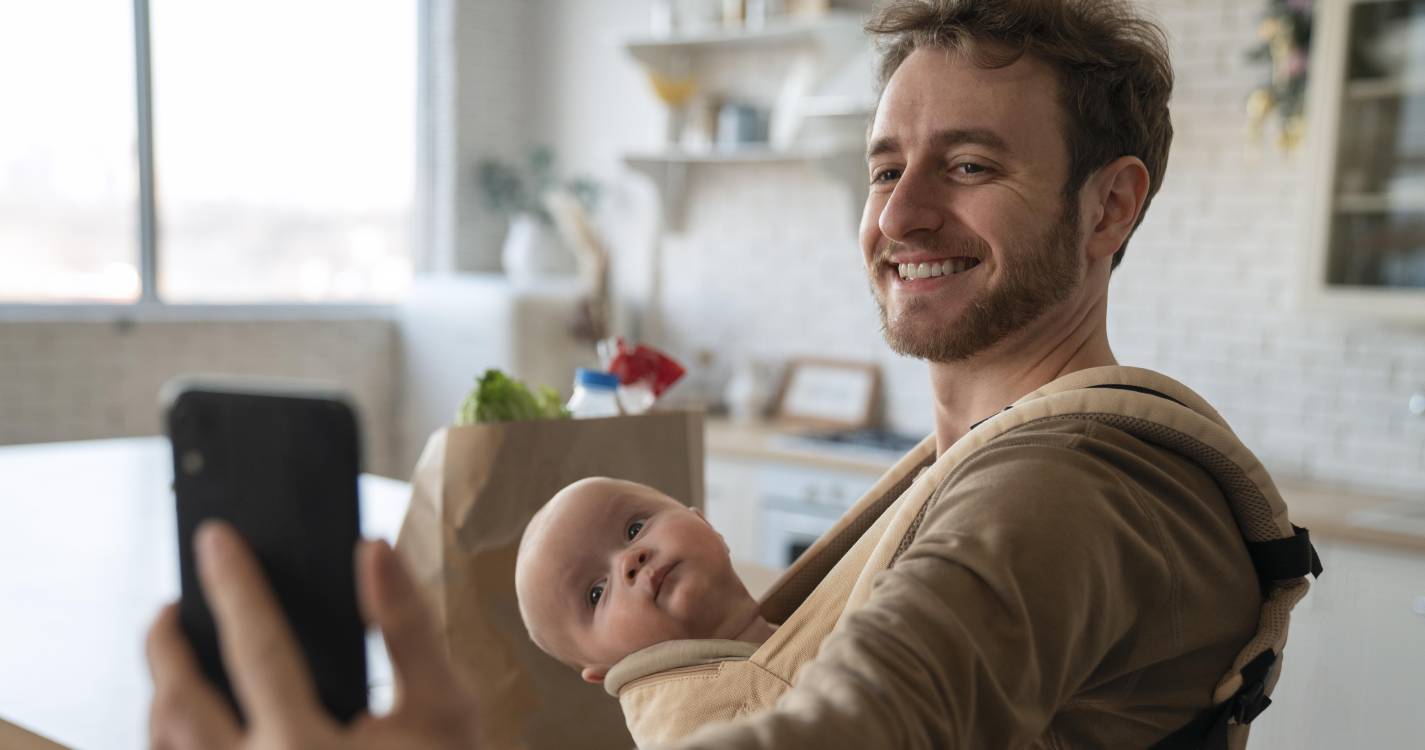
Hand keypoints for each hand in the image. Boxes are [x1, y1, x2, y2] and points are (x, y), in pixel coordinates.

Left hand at [146, 522, 480, 748]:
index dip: (235, 585)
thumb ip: (407, 627)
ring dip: (162, 697)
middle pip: (180, 700)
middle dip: (165, 646)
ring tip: (176, 665)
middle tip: (169, 609)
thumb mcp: (444, 708)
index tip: (216, 540)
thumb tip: (372, 550)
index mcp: (304, 748)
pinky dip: (176, 740)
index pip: (255, 646)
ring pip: (166, 745)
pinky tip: (192, 723)